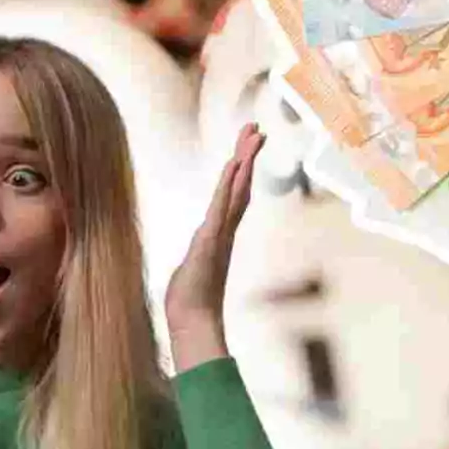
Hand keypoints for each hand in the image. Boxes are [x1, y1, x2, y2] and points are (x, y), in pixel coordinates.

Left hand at [165, 123, 265, 368]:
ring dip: (244, 161)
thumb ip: (200, 257)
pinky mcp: (212, 239)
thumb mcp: (193, 268)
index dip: (241, 168)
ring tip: (253, 136)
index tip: (247, 145)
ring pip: (235, 190)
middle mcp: (225, 229)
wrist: (192, 320)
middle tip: (258, 128)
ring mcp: (220, 233)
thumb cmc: (190, 299)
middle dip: (247, 155)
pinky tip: (235, 164)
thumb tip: (202, 259)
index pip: (233, 194)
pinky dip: (229, 184)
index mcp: (220, 232)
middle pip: (240, 184)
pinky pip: (222, 205)